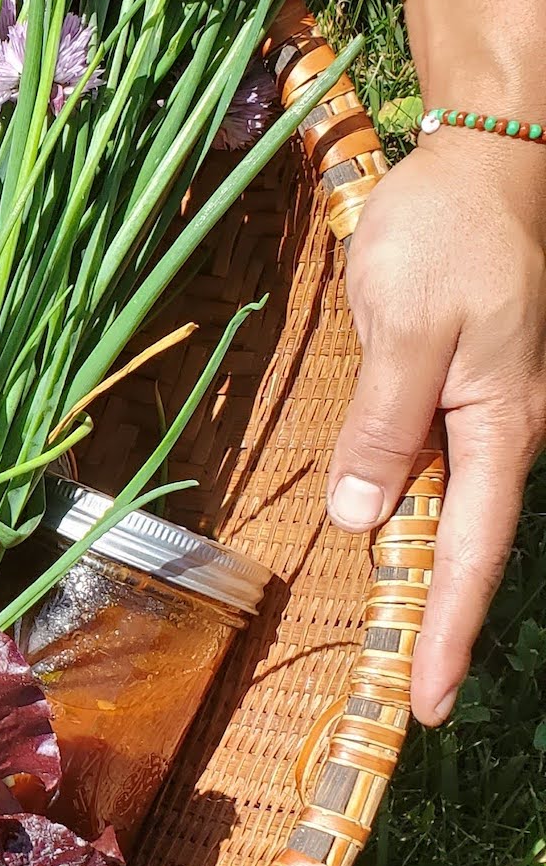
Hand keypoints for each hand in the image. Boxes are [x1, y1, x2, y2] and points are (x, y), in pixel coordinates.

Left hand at [328, 132, 545, 724]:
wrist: (488, 163)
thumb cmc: (449, 236)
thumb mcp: (405, 329)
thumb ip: (385, 426)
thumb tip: (365, 521)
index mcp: (499, 430)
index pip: (468, 555)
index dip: (447, 633)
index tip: (427, 702)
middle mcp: (498, 435)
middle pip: (463, 549)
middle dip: (438, 627)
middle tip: (410, 703)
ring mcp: (480, 415)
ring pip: (446, 515)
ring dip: (421, 582)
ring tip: (400, 654)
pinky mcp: (455, 391)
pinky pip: (432, 471)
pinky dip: (408, 518)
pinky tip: (384, 549)